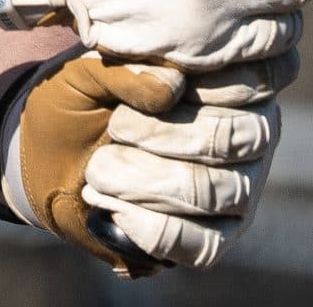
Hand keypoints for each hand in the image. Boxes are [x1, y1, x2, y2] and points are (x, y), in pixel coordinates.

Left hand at [0, 47, 292, 276]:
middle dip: (159, 135)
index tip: (140, 95)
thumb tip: (171, 87)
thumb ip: (129, 67)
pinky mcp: (220, 234)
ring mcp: (243, 184)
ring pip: (212, 192)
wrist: (56, 153)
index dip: (191, 88)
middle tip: (114, 127)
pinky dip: (149, 227)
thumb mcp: (91, 70)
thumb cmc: (87, 97)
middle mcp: (255, 129)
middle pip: (227, 138)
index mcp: (237, 75)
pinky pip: (203, 244)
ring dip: (146, 181)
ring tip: (100, 169)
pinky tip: (112, 206)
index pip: (245, 80)